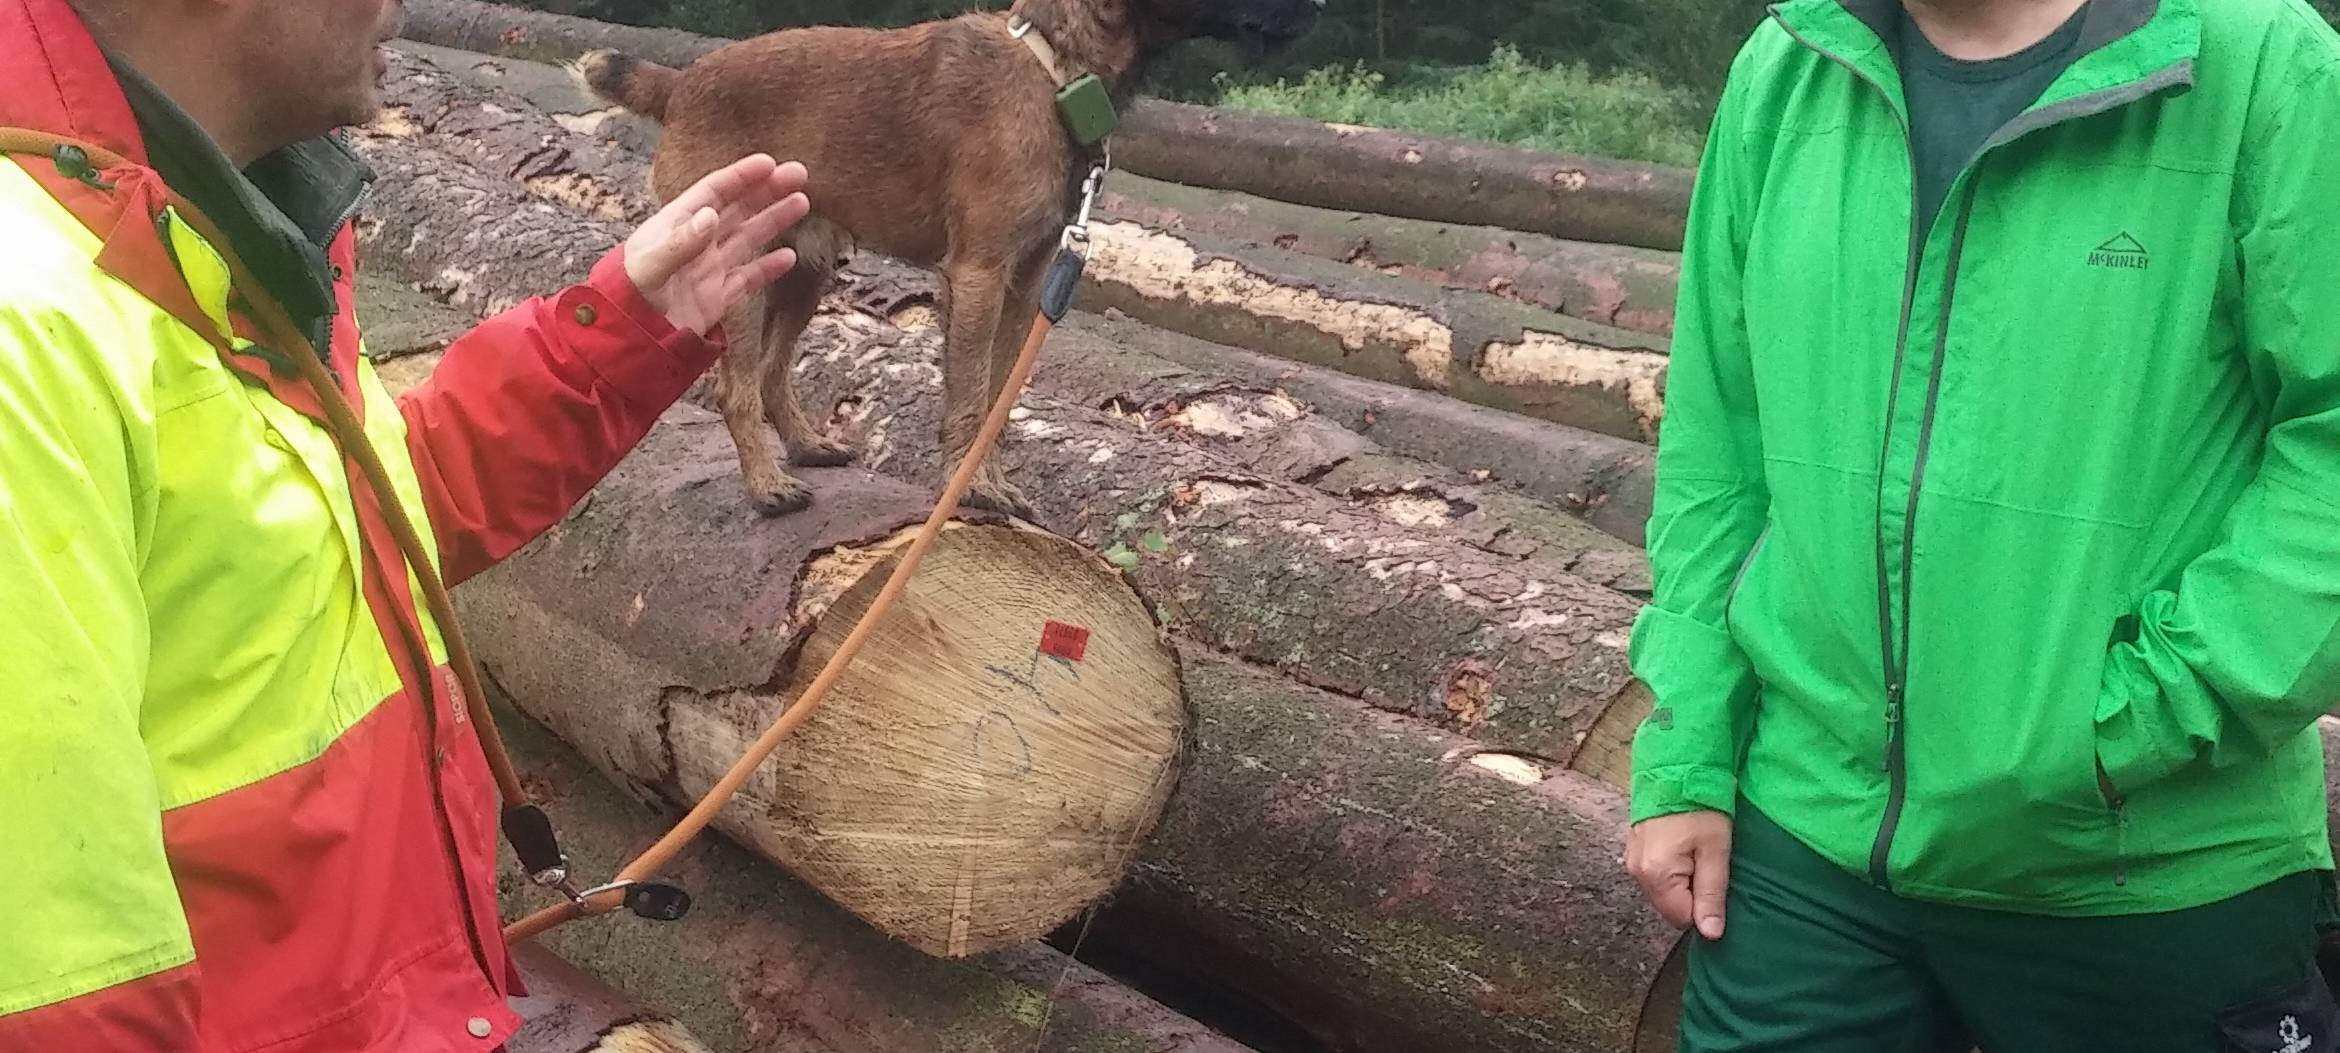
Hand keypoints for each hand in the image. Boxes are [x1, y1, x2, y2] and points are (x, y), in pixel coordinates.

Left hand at [624, 154, 811, 336]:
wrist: (630, 339)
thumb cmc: (629, 295)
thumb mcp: (650, 265)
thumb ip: (681, 242)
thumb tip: (712, 215)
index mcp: (677, 225)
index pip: (714, 192)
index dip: (742, 177)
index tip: (770, 164)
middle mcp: (697, 242)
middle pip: (738, 210)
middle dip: (767, 191)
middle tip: (798, 174)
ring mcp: (710, 270)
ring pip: (749, 238)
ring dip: (774, 220)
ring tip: (801, 203)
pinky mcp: (718, 297)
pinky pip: (749, 278)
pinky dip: (769, 267)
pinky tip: (789, 256)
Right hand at [1625, 809, 1732, 939]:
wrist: (1676, 766)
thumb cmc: (1700, 807)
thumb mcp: (1715, 851)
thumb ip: (1711, 894)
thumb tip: (1711, 933)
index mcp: (1656, 875)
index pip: (1682, 918)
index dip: (1704, 905)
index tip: (1715, 878)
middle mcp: (1637, 871)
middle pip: (1669, 906)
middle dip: (1691, 894)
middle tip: (1707, 862)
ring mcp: (1631, 859)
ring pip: (1662, 891)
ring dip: (1681, 881)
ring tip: (1696, 851)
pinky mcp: (1633, 849)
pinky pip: (1654, 874)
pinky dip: (1670, 869)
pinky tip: (1683, 847)